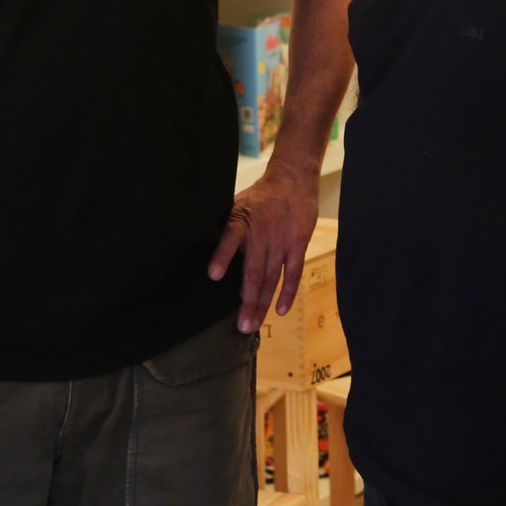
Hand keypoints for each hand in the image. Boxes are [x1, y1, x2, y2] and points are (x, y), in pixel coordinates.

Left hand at [208, 156, 318, 333]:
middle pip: (254, 272)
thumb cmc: (260, 195)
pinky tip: (281, 310)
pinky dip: (287, 292)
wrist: (292, 178)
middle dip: (247, 301)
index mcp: (242, 221)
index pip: (230, 238)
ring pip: (271, 278)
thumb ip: (228, 229)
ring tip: (254, 324)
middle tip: (241, 326)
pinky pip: (293, 273)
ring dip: (263, 303)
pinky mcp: (298, 244)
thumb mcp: (237, 205)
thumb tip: (207, 251)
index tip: (215, 276)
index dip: (222, 256)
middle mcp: (262, 233)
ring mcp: (281, 240)